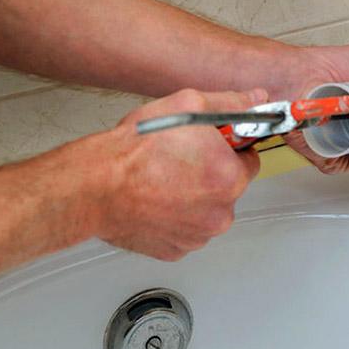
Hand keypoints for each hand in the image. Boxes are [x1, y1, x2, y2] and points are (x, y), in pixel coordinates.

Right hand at [97, 88, 267, 260]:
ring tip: (163, 179)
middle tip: (180, 159)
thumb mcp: (188, 106)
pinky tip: (155, 200)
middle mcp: (220, 214)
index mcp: (230, 179)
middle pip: (229, 188)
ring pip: (207, 211)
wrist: (93, 186)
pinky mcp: (175, 249)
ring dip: (194, 197)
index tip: (210, 145)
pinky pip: (185, 230)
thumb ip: (230, 103)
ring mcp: (197, 236)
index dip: (230, 149)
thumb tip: (255, 99)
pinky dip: (175, 217)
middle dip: (211, 173)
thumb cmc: (134, 150)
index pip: (249, 161)